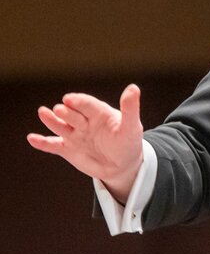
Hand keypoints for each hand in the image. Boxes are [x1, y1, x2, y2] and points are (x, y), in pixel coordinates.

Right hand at [27, 84, 144, 202]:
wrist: (122, 166)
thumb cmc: (128, 142)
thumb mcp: (131, 126)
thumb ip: (130, 108)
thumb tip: (133, 88)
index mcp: (100, 113)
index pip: (88, 105)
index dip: (79, 102)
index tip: (70, 99)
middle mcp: (85, 122)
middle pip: (73, 115)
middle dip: (66, 112)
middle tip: (59, 109)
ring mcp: (75, 135)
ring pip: (61, 127)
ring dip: (51, 121)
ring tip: (43, 112)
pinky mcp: (68, 149)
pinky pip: (53, 145)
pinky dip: (43, 143)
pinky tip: (32, 138)